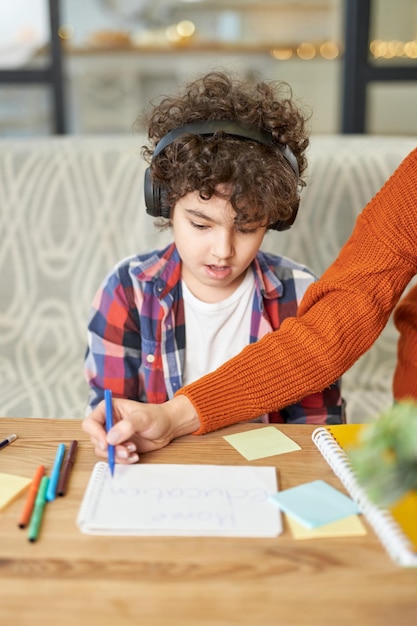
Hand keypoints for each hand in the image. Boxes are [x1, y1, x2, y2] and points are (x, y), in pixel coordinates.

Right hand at [82, 395, 199, 462]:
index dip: (95, 434)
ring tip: (132, 452)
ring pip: (104, 451)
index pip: (91, 422)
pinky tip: (135, 456)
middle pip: (95, 440)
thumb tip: (111, 438)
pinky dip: (123, 460)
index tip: (107, 443)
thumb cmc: (156, 416)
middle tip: (124, 450)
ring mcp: (113, 436)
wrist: (168, 427)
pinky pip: (113, 457)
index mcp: (109, 409)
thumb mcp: (143, 418)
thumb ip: (127, 426)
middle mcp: (108, 422)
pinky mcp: (119, 447)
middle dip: (109, 448)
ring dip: (116, 455)